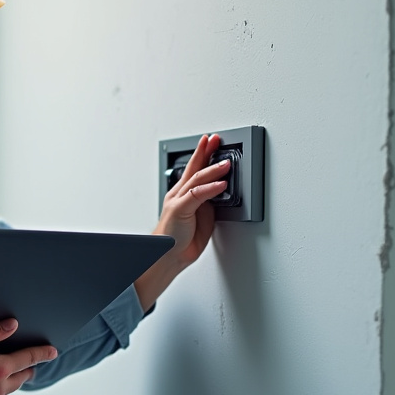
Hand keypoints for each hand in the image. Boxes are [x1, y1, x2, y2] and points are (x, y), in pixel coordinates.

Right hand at [0, 319, 57, 394]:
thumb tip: (12, 325)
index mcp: (0, 367)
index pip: (27, 359)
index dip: (41, 354)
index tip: (52, 352)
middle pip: (20, 379)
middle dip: (27, 370)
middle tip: (29, 365)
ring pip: (5, 390)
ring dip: (8, 382)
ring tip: (5, 375)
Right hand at [135, 133, 229, 308]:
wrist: (168, 255)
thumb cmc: (181, 239)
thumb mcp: (201, 216)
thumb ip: (207, 203)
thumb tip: (219, 192)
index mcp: (183, 194)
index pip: (194, 169)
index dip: (203, 154)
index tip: (211, 141)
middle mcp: (179, 194)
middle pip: (193, 168)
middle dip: (205, 152)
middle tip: (215, 139)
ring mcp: (178, 201)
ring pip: (196, 179)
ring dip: (213, 169)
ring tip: (226, 162)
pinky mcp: (180, 209)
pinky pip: (197, 195)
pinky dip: (211, 188)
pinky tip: (221, 183)